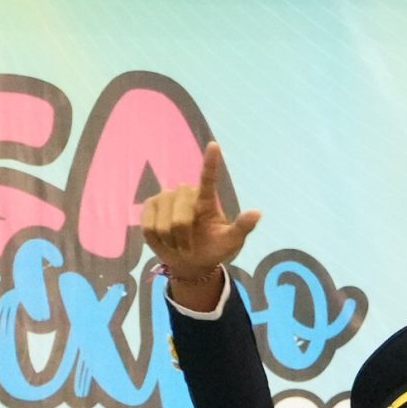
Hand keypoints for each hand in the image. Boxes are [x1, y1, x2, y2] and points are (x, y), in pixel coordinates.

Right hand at [139, 142, 261, 283]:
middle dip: (184, 235)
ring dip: (170, 240)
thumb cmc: (212, 248)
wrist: (189, 261)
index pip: (209, 178)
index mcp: (206, 199)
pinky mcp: (149, 206)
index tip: (214, 145)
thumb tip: (257, 213)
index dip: (211, 162)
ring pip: (163, 223)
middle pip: (181, 214)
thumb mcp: (231, 242)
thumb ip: (242, 228)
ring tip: (177, 243)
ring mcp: (165, 197)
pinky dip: (156, 239)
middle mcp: (185, 193)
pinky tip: (162, 239)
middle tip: (188, 246)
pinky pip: (149, 225)